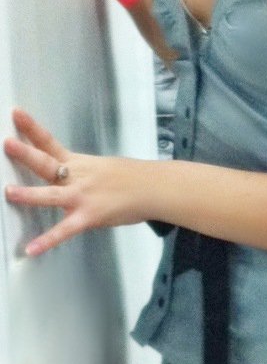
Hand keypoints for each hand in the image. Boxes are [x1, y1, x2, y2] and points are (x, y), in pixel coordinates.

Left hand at [3, 109, 151, 255]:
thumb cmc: (132, 178)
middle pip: (47, 162)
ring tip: (9, 192)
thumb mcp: (102, 167)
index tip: (15, 114)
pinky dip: (48, 240)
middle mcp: (77, 176)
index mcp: (78, 162)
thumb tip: (66, 175)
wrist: (154, 188)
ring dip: (29, 194)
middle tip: (7, 143)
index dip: (31, 128)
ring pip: (52, 194)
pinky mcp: (89, 217)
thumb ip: (80, 172)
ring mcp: (82, 196)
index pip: (49, 142)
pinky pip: (65, 230)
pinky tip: (31, 249)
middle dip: (25, 153)